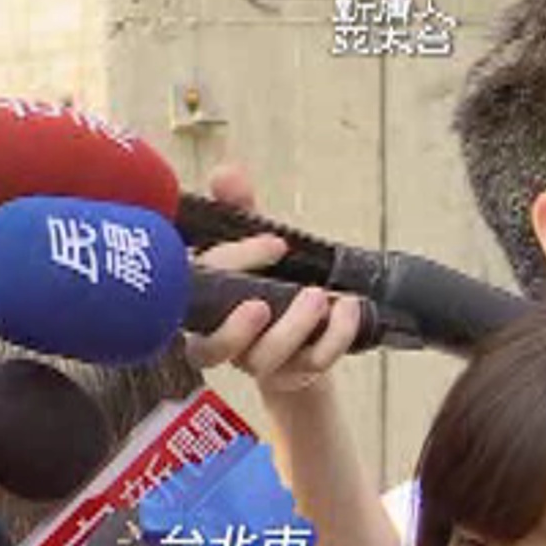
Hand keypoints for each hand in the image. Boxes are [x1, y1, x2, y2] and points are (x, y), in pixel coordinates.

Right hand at [184, 165, 364, 395]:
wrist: (302, 337)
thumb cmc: (267, 283)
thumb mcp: (254, 243)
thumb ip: (239, 209)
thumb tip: (225, 171)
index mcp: (201, 306)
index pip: (196, 292)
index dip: (231, 266)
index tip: (273, 243)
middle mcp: (221, 341)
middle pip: (213, 350)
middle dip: (238, 328)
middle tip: (268, 300)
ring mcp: (257, 362)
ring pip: (264, 360)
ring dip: (295, 328)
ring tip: (323, 298)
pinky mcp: (294, 374)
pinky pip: (312, 363)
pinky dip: (335, 337)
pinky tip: (349, 309)